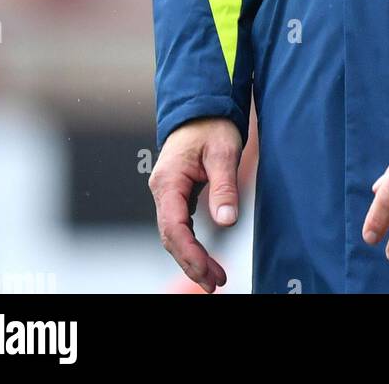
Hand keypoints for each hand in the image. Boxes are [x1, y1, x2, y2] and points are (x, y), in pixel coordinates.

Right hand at [148, 116, 242, 292]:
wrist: (202, 105)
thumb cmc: (212, 124)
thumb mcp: (224, 151)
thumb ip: (224, 186)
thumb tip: (226, 221)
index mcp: (169, 180)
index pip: (174, 227)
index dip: (190, 254)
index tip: (209, 273)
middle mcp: (162, 189)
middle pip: (171, 237)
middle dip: (192, 263)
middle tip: (216, 283)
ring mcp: (167, 192)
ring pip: (174, 233)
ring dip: (191, 257)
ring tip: (214, 278)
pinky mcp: (176, 193)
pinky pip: (179, 224)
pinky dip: (191, 243)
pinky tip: (204, 257)